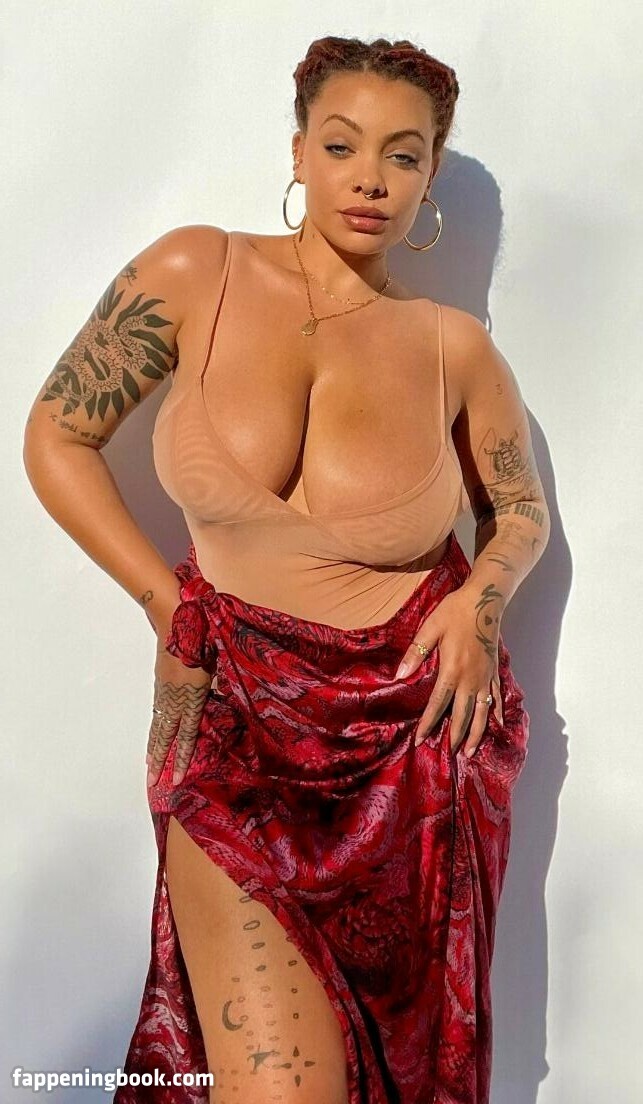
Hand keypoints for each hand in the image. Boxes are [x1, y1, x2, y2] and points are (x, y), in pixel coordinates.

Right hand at [146, 634, 210, 787]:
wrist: (178, 619)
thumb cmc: (204, 636)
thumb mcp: (219, 663)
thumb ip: (220, 685)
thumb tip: (223, 697)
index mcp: (194, 694)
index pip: (187, 734)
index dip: (182, 757)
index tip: (177, 778)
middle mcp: (176, 697)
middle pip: (166, 736)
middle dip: (160, 761)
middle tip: (153, 784)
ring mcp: (165, 691)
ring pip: (158, 726)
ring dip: (153, 749)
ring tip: (149, 768)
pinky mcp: (160, 683)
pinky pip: (157, 712)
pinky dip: (154, 729)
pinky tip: (153, 738)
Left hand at [394, 586, 503, 756]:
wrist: (485, 601)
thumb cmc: (455, 612)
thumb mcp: (430, 628)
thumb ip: (416, 653)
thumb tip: (399, 675)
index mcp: (452, 670)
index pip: (437, 704)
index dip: (428, 724)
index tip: (421, 740)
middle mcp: (471, 679)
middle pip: (462, 715)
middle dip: (454, 737)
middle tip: (448, 755)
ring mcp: (485, 677)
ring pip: (482, 713)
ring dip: (476, 734)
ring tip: (469, 752)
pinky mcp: (494, 672)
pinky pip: (496, 698)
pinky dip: (495, 714)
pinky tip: (496, 726)